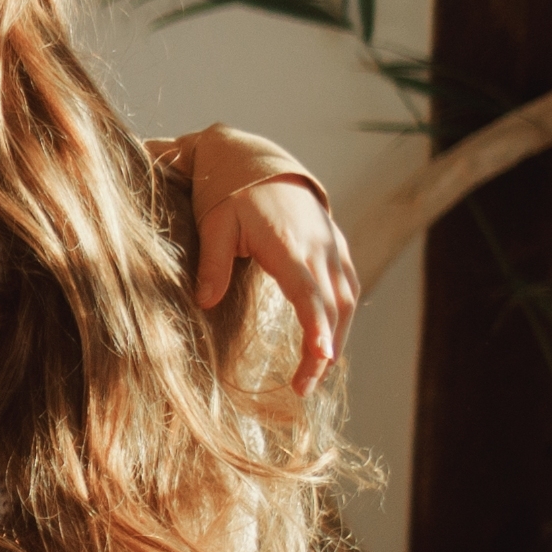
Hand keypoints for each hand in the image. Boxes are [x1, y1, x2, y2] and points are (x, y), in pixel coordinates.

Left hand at [197, 173, 352, 390]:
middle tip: (304, 387)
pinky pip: (348, 287)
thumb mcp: (216, 225)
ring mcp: (333, 247)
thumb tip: (203, 303)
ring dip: (337, 336)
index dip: (318, 328)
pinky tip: (329, 341)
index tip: (321, 358)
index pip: (310, 293)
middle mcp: (320, 248)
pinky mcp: (337, 248)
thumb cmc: (233, 195)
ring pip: (347, 300)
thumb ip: (212, 264)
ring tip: (316, 373)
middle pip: (334, 307)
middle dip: (324, 349)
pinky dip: (342, 316)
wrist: (262, 163)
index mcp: (290, 244)